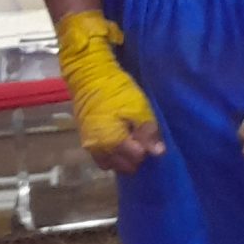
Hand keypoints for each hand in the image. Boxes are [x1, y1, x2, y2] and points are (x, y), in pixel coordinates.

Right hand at [55, 10, 163, 173]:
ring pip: (111, 164)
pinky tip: (120, 141)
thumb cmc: (117, 91)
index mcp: (113, 142)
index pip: (136, 160)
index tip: (149, 137)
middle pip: (123, 166)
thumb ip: (148, 132)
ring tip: (131, 141)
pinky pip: (101, 157)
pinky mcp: (85, 140)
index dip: (145, 150)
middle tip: (141, 139)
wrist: (89, 76)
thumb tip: (158, 153)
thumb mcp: (138, 108)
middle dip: (135, 157)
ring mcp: (90, 146)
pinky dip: (112, 154)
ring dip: (122, 158)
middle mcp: (99, 149)